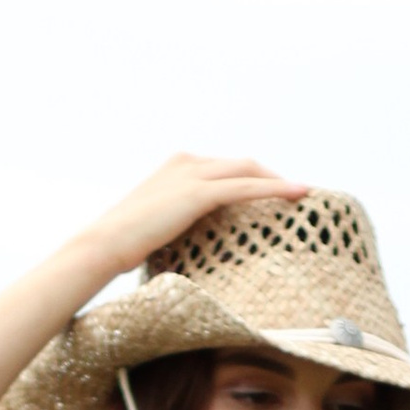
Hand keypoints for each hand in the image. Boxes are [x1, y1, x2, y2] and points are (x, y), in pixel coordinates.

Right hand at [80, 154, 309, 281]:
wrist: (103, 244)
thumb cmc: (125, 246)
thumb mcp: (159, 227)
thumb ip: (181, 223)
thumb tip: (197, 243)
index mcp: (178, 167)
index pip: (227, 167)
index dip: (255, 179)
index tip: (276, 197)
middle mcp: (187, 162)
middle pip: (244, 163)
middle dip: (273, 177)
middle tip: (297, 197)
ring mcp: (192, 175)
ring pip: (249, 171)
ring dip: (280, 181)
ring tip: (305, 196)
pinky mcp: (199, 193)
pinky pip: (247, 187)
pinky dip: (276, 188)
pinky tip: (300, 193)